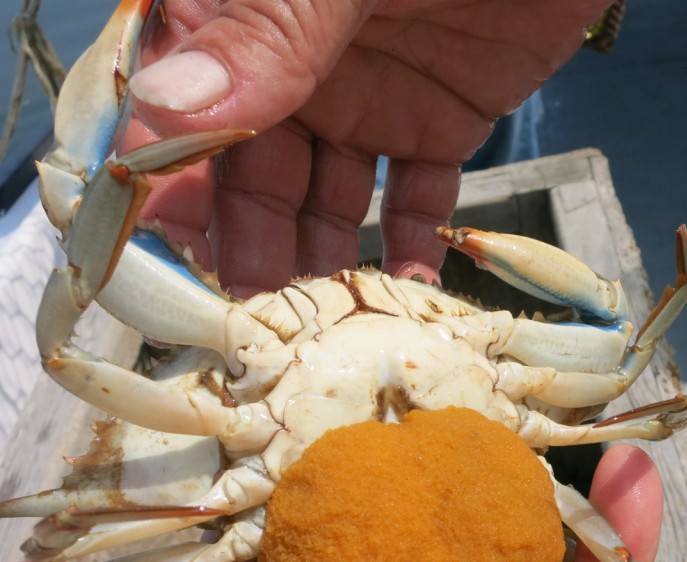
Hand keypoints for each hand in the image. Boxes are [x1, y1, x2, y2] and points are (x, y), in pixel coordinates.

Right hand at [125, 0, 609, 295]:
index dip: (171, 184)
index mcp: (244, 19)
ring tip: (326, 324)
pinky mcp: (440, 123)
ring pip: (328, 201)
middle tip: (257, 320)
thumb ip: (266, 35)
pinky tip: (405, 291)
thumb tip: (164, 109)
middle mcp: (294, 68)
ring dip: (323, 260)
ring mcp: (367, 100)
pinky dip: (410, 246)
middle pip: (252, 176)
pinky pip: (415, 199)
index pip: (183, 111)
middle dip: (250, 247)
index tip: (173, 255)